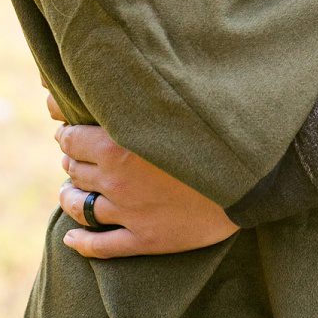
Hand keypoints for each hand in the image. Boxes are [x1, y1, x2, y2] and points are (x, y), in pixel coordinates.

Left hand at [52, 112, 237, 258]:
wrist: (250, 178)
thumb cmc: (214, 133)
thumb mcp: (172, 107)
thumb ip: (138, 94)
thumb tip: (115, 71)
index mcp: (118, 145)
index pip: (71, 138)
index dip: (67, 133)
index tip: (69, 129)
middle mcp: (117, 180)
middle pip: (74, 170)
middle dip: (71, 161)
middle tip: (75, 156)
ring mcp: (129, 213)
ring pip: (80, 206)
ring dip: (70, 197)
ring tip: (69, 191)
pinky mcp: (144, 239)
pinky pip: (100, 246)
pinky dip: (80, 242)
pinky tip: (71, 239)